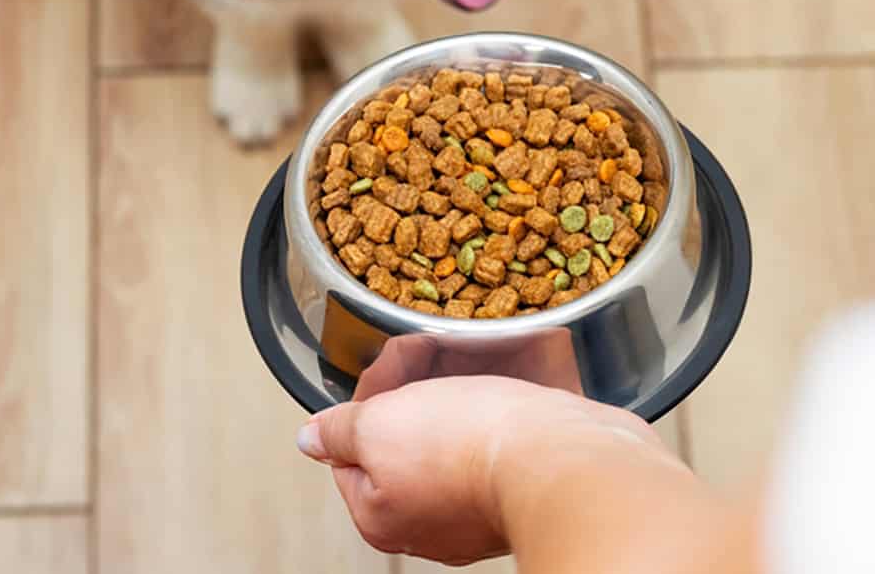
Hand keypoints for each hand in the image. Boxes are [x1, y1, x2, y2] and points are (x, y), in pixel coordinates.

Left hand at [296, 376, 667, 564]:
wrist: (563, 459)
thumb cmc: (468, 446)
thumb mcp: (379, 426)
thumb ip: (338, 432)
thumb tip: (311, 439)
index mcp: (380, 514)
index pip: (350, 447)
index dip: (369, 395)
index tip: (393, 363)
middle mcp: (426, 523)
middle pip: (401, 440)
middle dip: (412, 389)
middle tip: (431, 351)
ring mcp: (476, 510)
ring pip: (449, 437)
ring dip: (454, 393)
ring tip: (470, 358)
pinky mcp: (518, 490)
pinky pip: (494, 444)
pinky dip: (494, 412)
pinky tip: (502, 386)